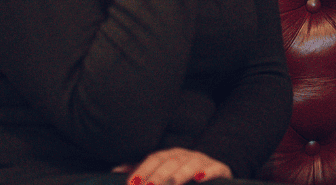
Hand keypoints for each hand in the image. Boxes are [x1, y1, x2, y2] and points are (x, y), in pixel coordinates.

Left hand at [114, 147, 231, 184]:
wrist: (212, 177)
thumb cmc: (182, 178)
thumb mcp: (161, 174)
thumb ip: (141, 171)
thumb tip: (115, 170)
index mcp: (171, 155)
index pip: (155, 158)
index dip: (143, 170)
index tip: (131, 184)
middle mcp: (186, 155)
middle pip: (171, 162)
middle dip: (159, 175)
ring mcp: (203, 161)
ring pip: (191, 164)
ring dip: (180, 174)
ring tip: (172, 184)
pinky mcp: (220, 170)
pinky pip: (215, 169)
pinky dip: (208, 173)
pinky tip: (199, 179)